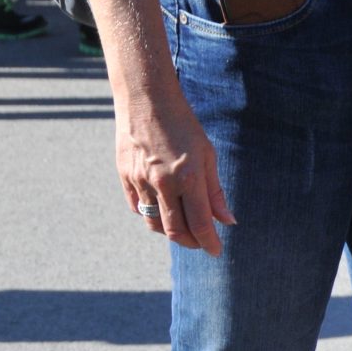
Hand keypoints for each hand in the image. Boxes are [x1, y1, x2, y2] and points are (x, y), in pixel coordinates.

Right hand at [116, 88, 234, 255]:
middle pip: (175, 230)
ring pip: (154, 222)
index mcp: (188, 178)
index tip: (216, 251)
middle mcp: (162, 183)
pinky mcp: (124, 175)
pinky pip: (137, 207)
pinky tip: (163, 209)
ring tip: (183, 228)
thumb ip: (215, 192)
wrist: (145, 99)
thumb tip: (227, 221)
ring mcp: (140, 180)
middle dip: (191, 242)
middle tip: (201, 243)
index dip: (209, 243)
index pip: (200, 224)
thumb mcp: (207, 155)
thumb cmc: (183, 125)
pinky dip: (151, 215)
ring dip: (170, 232)